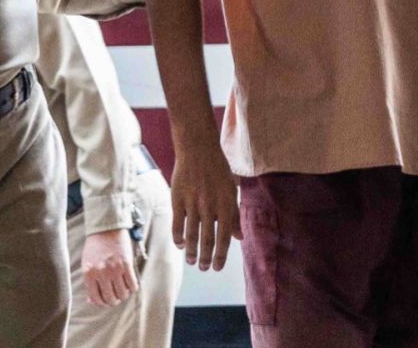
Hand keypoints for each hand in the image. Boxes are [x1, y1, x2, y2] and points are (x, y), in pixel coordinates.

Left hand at [80, 230, 139, 307]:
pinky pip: (133, 284)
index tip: (105, 301)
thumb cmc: (95, 247)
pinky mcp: (127, 264)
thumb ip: (90, 282)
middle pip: (110, 298)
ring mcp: (115, 268)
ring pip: (122, 294)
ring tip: (123, 290)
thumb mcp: (87, 264)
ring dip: (123, 295)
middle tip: (116, 297)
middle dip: (114, 301)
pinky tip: (130, 284)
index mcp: (89, 273)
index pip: (95, 298)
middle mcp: (101, 272)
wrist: (106, 228)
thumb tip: (92, 300)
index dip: (102, 303)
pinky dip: (132, 288)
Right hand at [170, 142, 241, 270]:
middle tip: (204, 268)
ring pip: (191, 233)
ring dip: (191, 250)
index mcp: (226, 204)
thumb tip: (239, 237)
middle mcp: (210, 205)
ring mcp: (192, 202)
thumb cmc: (217, 169)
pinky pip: (177, 222)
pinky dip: (178, 236)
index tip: (218, 267)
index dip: (221, 254)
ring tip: (191, 261)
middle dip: (206, 257)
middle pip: (207, 238)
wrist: (197, 148)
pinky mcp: (177, 198)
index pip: (224, 236)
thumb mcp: (231, 190)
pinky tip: (179, 245)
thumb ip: (234, 214)